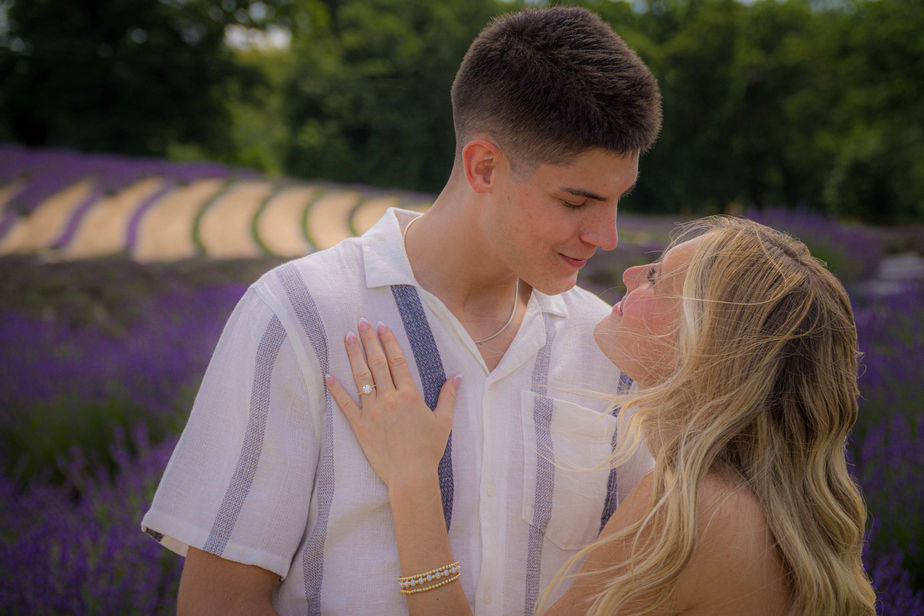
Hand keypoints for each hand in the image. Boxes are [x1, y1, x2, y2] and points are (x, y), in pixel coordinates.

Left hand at [326, 319, 460, 488]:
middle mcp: (390, 398)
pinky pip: (345, 405)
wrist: (411, 476)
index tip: (381, 325)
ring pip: (361, 378)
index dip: (389, 341)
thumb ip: (448, 396)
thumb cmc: (429, 450)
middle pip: (377, 363)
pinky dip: (336, 389)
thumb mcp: (444, 421)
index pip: (397, 361)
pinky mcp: (360, 427)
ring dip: (354, 356)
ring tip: (347, 337)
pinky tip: (328, 374)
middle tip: (360, 321)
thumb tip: (457, 376)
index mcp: (410, 395)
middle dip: (369, 340)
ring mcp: (373, 412)